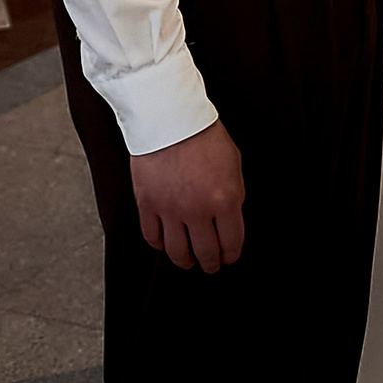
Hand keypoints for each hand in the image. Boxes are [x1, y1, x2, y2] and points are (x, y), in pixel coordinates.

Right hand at [128, 120, 244, 271]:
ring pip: (178, 253)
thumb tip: (230, 217)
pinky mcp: (147, 205)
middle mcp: (197, 211)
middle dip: (211, 263)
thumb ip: (233, 194)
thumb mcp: (234, 164)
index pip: (231, 243)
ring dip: (186, 261)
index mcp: (225, 200)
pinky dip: (160, 246)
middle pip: (206, 253)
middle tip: (211, 264)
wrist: (170, 118)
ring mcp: (170, 211)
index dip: (231, 255)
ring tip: (189, 261)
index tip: (229, 257)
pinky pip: (152, 238)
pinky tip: (166, 244)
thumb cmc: (204, 135)